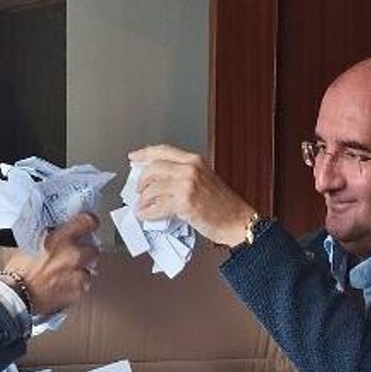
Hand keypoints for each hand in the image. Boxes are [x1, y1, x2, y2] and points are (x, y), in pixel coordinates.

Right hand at [3, 211, 99, 315]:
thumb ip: (51, 236)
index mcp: (62, 238)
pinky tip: (63, 287)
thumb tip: (59, 232)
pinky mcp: (78, 292)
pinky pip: (83, 287)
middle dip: (85, 253)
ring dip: (80, 272)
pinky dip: (76, 287)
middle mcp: (74, 255)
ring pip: (89, 271)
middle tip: (73, 257)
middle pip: (94, 250)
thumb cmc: (20, 270)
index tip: (90, 225)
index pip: (88, 221)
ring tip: (64, 276)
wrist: (17, 295)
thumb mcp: (32, 243)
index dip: (90, 222)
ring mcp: (78, 275)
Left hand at [129, 144, 257, 246]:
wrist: (237, 220)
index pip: (163, 150)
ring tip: (142, 206)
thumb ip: (182, 175)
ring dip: (142, 200)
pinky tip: (146, 215)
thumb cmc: (223, 205)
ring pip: (152, 188)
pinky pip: (156, 207)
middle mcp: (190, 168)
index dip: (144, 153)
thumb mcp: (204, 180)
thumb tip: (157, 181)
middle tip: (138, 190)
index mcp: (195, 160)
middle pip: (153, 167)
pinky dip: (147, 213)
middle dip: (141, 181)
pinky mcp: (184, 202)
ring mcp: (187, 184)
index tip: (133, 157)